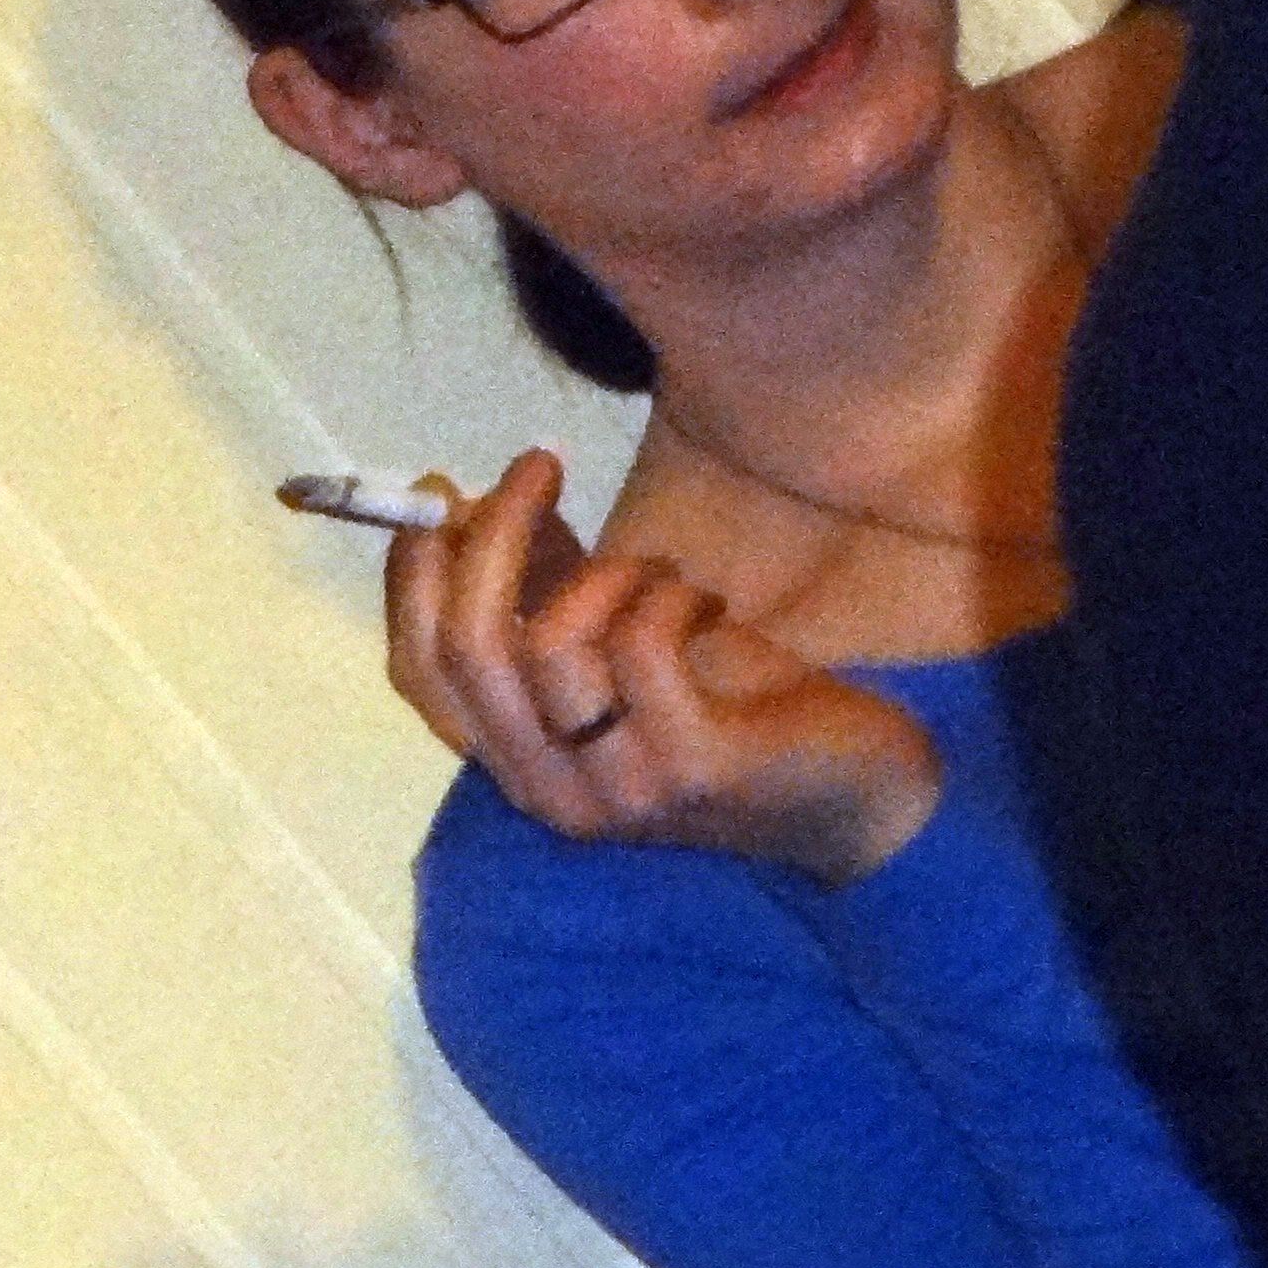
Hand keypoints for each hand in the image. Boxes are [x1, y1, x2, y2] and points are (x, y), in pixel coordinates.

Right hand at [380, 449, 942, 885]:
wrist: (857, 801)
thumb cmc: (733, 710)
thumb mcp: (621, 647)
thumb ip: (548, 591)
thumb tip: (472, 501)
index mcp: (519, 761)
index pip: (418, 672)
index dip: (410, 576)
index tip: (442, 493)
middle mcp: (549, 789)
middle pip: (467, 650)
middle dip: (492, 538)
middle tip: (537, 465)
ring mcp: (618, 789)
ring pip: (551, 643)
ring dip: (609, 573)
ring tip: (662, 575)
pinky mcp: (691, 768)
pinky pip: (639, 644)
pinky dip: (669, 596)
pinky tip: (708, 605)